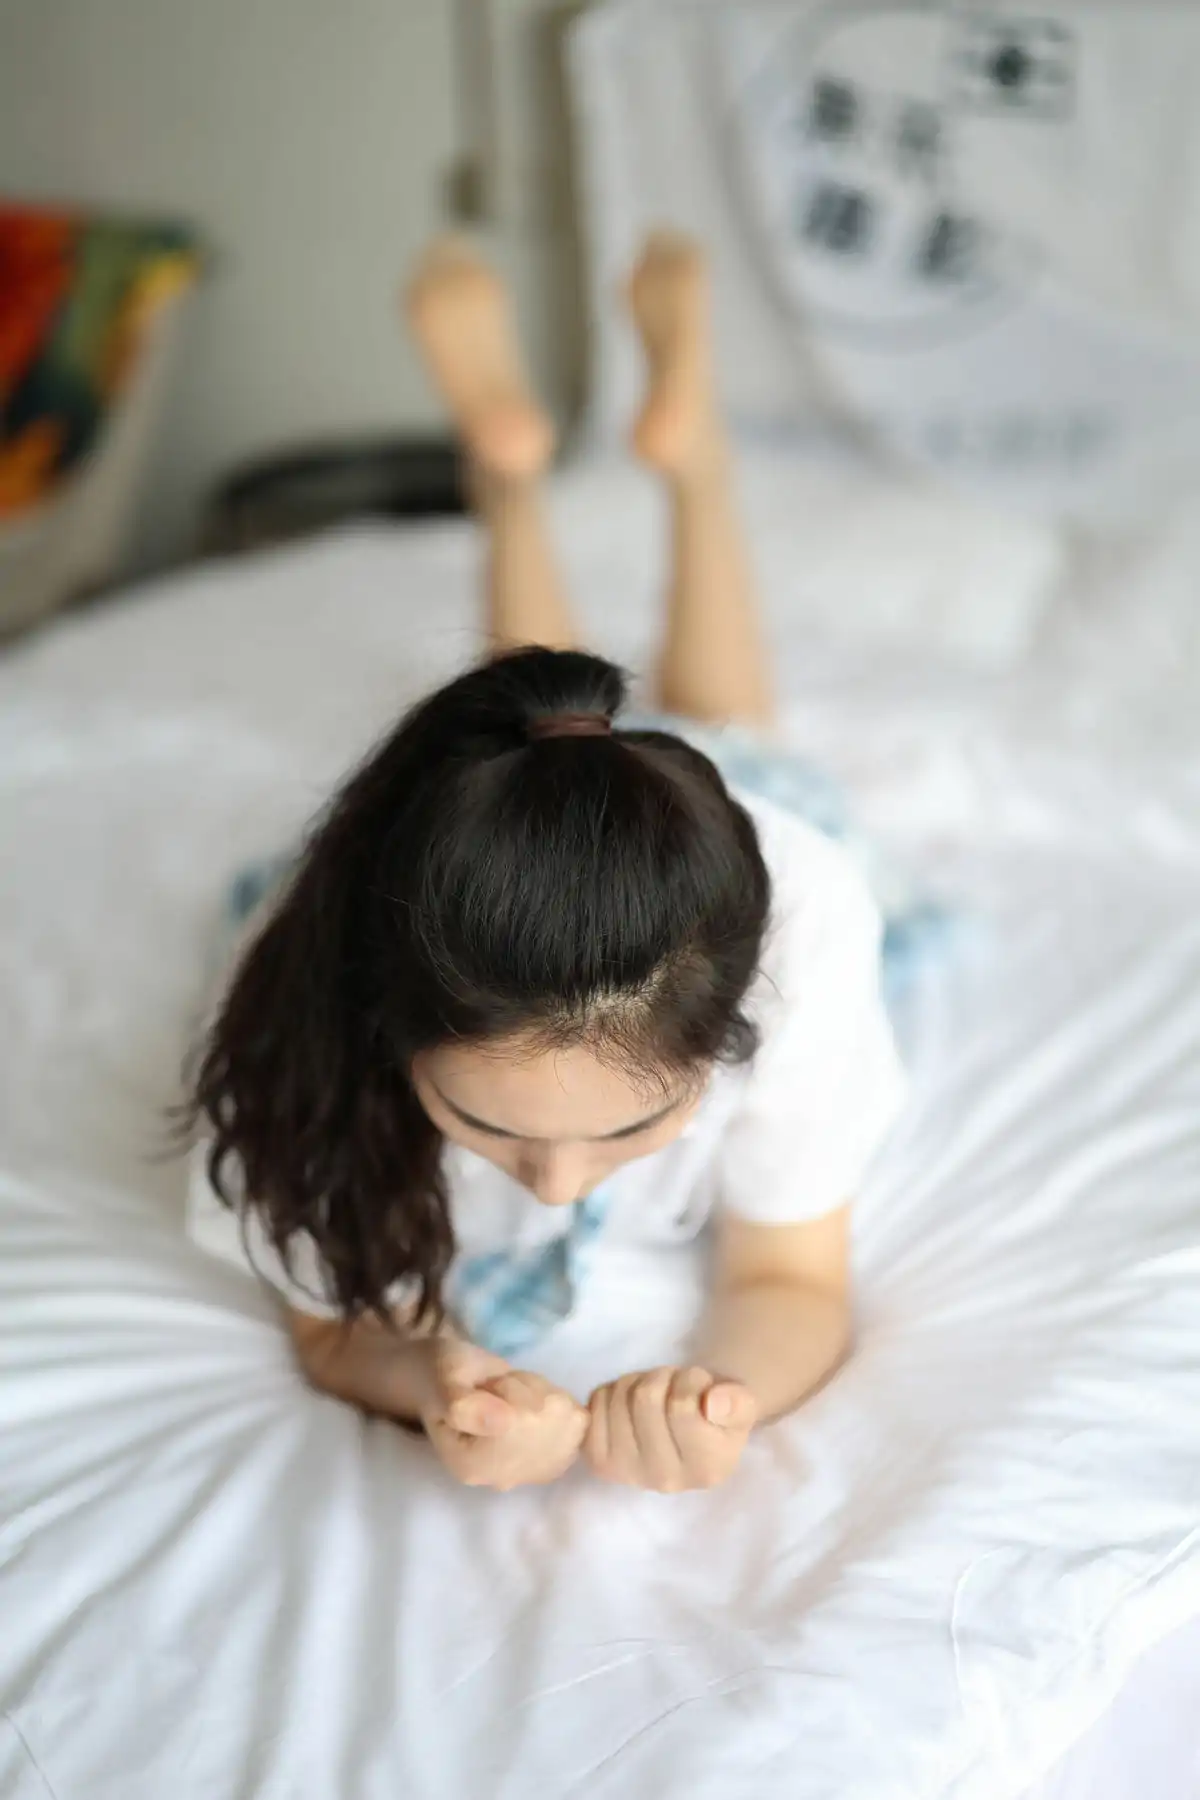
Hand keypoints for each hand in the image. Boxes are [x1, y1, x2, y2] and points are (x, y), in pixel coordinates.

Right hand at [414, 1338, 587, 1491]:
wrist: (454, 1380)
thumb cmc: (445, 1379)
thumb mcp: (445, 1383)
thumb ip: (465, 1406)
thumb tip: (505, 1422)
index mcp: (473, 1466)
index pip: (516, 1424)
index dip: (509, 1391)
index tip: (486, 1387)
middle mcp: (505, 1477)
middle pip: (545, 1421)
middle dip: (526, 1391)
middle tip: (498, 1389)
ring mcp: (533, 1470)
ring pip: (564, 1417)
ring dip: (543, 1393)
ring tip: (513, 1394)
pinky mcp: (555, 1456)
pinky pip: (578, 1420)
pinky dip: (560, 1401)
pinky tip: (533, 1401)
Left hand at [584, 1366, 756, 1492]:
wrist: (689, 1432)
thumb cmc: (718, 1414)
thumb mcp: (742, 1404)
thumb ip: (737, 1403)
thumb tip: (714, 1403)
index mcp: (707, 1468)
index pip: (681, 1404)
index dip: (690, 1379)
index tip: (701, 1387)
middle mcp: (665, 1480)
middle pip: (646, 1399)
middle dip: (662, 1377)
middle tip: (675, 1387)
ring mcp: (628, 1474)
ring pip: (620, 1397)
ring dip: (638, 1381)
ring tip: (656, 1394)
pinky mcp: (600, 1461)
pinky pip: (596, 1404)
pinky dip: (612, 1390)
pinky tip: (630, 1403)